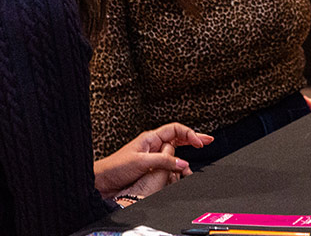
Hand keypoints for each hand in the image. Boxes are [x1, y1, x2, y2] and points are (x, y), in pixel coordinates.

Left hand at [94, 122, 211, 197]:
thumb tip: (184, 163)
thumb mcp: (141, 162)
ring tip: (200, 149)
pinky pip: (169, 161)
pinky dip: (178, 162)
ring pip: (175, 148)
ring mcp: (152, 154)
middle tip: (209, 140)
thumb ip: (164, 161)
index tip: (200, 143)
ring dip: (187, 149)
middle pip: (178, 136)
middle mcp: (153, 144)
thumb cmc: (115, 167)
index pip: (175, 130)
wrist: (102, 180)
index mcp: (150, 137)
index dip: (190, 134)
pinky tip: (184, 165)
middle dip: (194, 137)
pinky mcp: (150, 166)